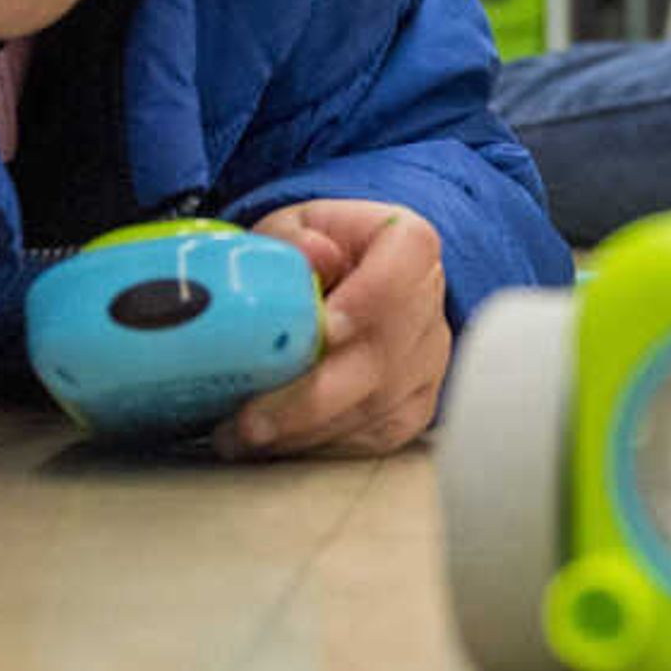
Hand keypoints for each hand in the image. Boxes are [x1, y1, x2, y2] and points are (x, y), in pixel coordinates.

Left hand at [217, 199, 450, 456]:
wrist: (342, 282)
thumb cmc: (314, 254)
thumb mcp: (292, 227)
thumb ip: (295, 238)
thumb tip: (313, 255)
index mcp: (409, 247)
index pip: (404, 269)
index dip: (369, 300)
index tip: (327, 329)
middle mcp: (427, 308)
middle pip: (383, 355)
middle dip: (312, 395)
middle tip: (253, 417)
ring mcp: (425, 363)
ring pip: (376, 406)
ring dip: (305, 429)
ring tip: (243, 435)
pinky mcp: (412, 407)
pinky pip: (373, 436)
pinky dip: (320, 443)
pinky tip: (276, 443)